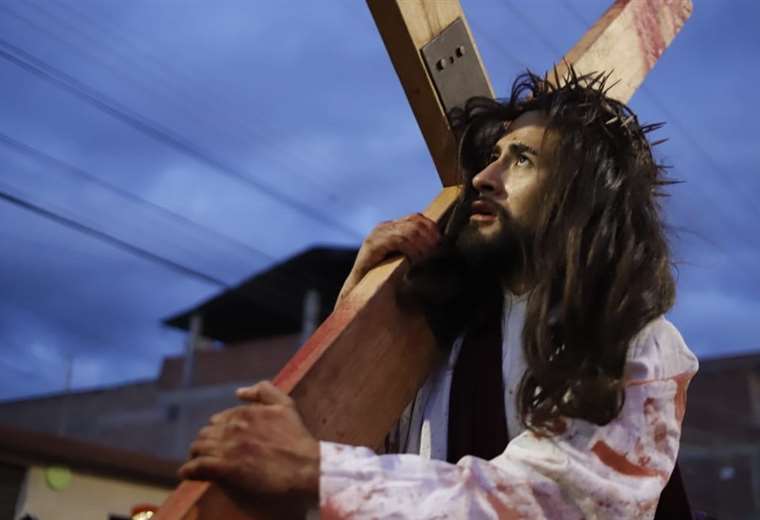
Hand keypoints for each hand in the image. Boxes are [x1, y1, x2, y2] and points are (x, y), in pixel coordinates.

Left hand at [178, 381, 319, 504]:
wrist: (305, 466)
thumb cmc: (297, 438)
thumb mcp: (286, 405)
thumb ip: (263, 391)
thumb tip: (239, 392)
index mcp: (245, 413)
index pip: (218, 420)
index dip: (217, 431)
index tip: (219, 440)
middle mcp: (234, 427)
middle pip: (205, 434)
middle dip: (204, 442)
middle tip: (206, 453)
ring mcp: (229, 448)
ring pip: (199, 448)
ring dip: (195, 455)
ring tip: (195, 463)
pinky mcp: (227, 468)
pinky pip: (199, 466)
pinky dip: (190, 470)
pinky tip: (186, 473)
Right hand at [337, 213, 440, 303]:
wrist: (361, 289)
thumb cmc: (385, 277)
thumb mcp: (404, 258)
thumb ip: (416, 248)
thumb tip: (439, 245)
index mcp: (391, 227)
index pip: (415, 217)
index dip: (431, 226)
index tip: (440, 242)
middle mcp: (383, 227)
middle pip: (414, 222)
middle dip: (428, 236)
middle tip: (436, 251)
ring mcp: (377, 234)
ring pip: (409, 231)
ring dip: (422, 244)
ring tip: (426, 258)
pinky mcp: (373, 244)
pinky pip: (399, 240)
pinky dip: (412, 249)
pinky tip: (415, 260)